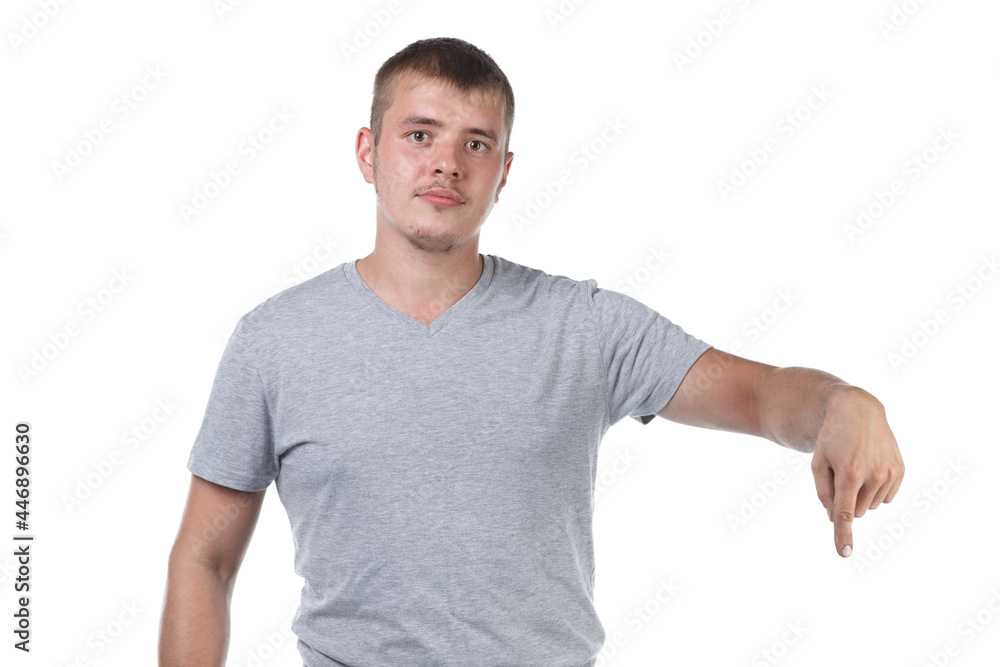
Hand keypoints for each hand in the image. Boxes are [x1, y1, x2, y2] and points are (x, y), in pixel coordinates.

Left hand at [810, 387, 903, 557]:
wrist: (858, 411)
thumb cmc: (832, 438)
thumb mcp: (818, 463)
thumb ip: (824, 494)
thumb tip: (834, 519)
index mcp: (848, 474)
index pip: (844, 512)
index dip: (843, 534)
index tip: (845, 553)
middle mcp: (873, 475)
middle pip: (856, 511)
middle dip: (846, 500)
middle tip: (841, 473)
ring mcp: (890, 473)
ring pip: (871, 506)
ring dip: (860, 495)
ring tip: (856, 466)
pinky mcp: (900, 470)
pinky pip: (886, 497)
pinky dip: (875, 490)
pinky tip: (870, 469)